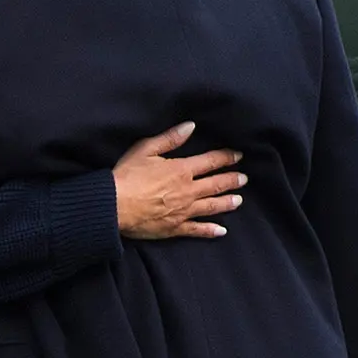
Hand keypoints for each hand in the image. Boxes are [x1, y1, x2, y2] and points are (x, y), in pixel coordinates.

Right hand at [112, 122, 245, 239]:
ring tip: (238, 200)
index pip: (211, 161)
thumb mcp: (145, 150)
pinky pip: (197, 229)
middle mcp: (188, 191)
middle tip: (244, 179)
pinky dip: (210, 230)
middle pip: (216, 184)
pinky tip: (221, 230)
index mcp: (182, 170)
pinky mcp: (174, 227)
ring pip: (212, 206)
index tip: (238, 156)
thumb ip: (170, 139)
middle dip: (232, 180)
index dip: (226, 157)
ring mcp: (183, 211)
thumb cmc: (126, 176)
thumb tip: (191, 126)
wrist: (113, 206)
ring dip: (227, 202)